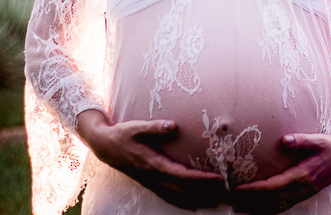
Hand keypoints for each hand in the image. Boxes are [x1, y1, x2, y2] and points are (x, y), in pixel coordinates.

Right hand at [76, 109, 226, 209]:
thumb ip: (155, 127)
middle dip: (204, 193)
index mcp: (153, 164)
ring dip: (196, 200)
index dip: (201, 179)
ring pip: (176, 196)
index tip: (218, 178)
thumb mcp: (136, 127)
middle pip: (183, 190)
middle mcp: (153, 177)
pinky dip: (182, 202)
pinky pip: (168, 196)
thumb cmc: (123, 135)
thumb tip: (172, 125)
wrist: (105, 146)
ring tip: (215, 201)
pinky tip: (193, 204)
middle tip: (224, 193)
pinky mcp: (150, 182)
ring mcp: (151, 182)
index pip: (182, 175)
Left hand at [228, 132, 330, 213]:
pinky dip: (269, 205)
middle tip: (231, 196)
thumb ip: (302, 140)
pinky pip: (283, 203)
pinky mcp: (304, 193)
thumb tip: (285, 139)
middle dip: (250, 199)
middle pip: (271, 198)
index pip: (273, 185)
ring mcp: (303, 193)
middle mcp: (301, 187)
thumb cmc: (330, 146)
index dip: (254, 189)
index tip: (237, 188)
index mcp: (302, 175)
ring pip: (276, 203)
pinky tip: (259, 203)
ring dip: (258, 204)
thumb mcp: (319, 140)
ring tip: (239, 201)